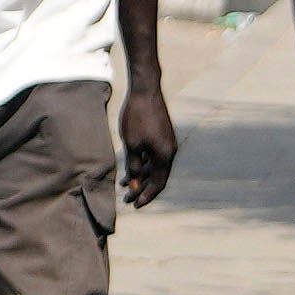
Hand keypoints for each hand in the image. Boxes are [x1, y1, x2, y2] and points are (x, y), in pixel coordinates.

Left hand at [118, 77, 180, 208]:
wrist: (145, 90)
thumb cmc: (137, 117)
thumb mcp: (132, 145)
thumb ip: (133, 166)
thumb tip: (134, 185)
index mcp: (165, 156)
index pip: (158, 183)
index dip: (146, 195)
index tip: (135, 204)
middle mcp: (169, 151)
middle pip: (156, 177)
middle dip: (141, 188)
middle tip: (127, 199)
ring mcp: (167, 143)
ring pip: (154, 166)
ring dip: (140, 176)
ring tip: (124, 184)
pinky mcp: (162, 135)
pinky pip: (153, 155)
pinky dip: (143, 163)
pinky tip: (130, 166)